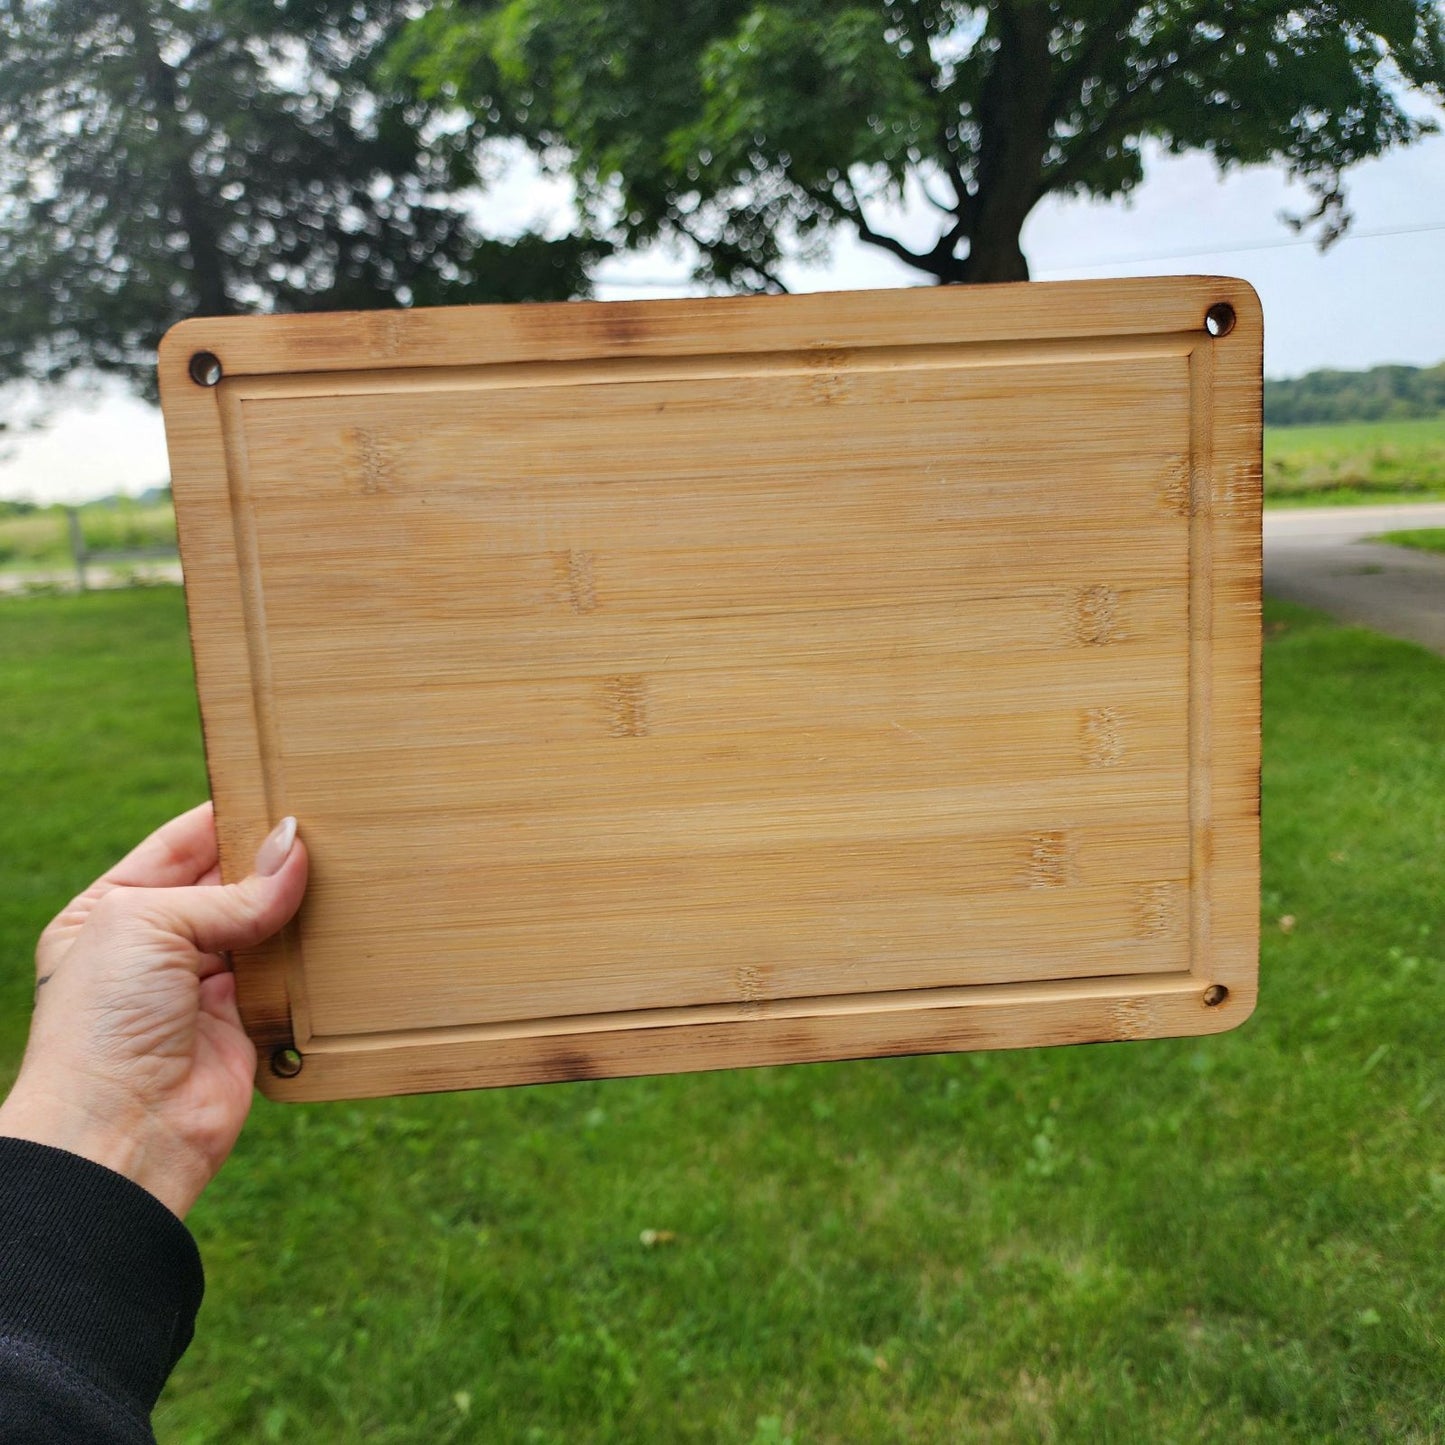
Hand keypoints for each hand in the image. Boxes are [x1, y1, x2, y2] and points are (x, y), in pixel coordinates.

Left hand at [0, 802, 307, 1217]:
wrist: (120, 1131)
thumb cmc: (104, 1021)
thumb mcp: (150, 925)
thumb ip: (233, 892)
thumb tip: (295, 849)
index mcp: (113, 910)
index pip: (181, 844)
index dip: (228, 817)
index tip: (282, 789)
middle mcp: (158, 946)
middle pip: (229, 883)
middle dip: (271, 859)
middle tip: (329, 823)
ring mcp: (203, 985)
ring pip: (264, 926)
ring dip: (297, 905)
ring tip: (347, 864)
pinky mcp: (247, 1021)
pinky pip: (290, 975)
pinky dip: (313, 955)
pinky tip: (344, 924)